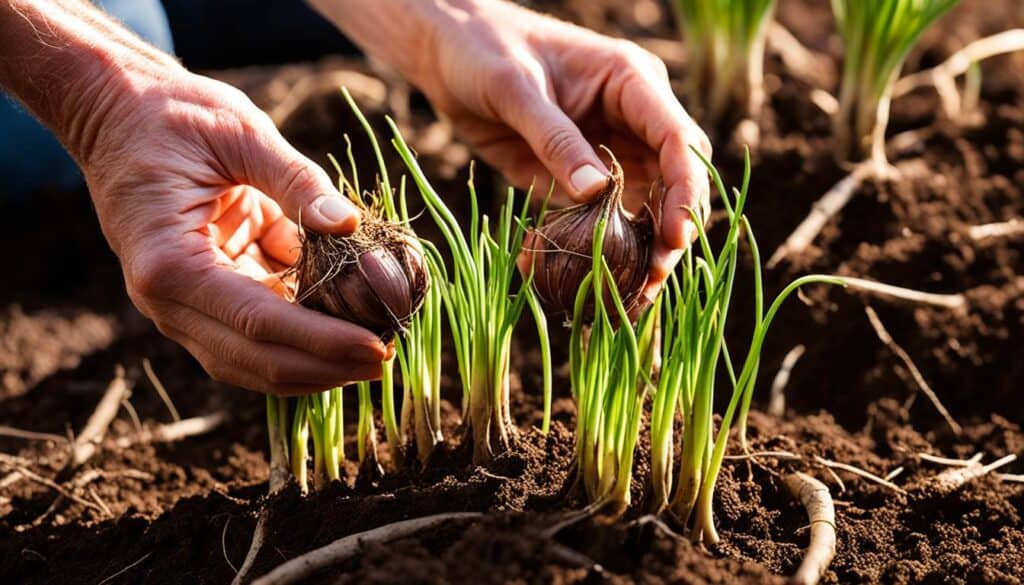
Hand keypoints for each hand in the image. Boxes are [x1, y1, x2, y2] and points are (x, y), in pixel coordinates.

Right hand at [82, 69, 390, 394]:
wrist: (117, 113)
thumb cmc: (173, 115)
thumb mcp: (240, 132)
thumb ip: (297, 180)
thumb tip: (349, 225)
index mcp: (170, 262)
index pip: (258, 322)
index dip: (321, 341)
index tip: (376, 346)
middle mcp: (168, 300)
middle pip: (255, 358)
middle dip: (324, 367)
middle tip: (386, 361)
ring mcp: (182, 306)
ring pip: (254, 359)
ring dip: (314, 364)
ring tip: (373, 356)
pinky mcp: (203, 297)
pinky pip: (256, 333)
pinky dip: (302, 336)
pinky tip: (346, 329)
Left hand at [413, 1, 711, 301]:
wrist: (448, 54)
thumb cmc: (483, 50)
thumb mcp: (514, 88)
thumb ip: (554, 138)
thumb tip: (595, 192)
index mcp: (631, 82)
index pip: (678, 139)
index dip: (685, 189)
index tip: (675, 234)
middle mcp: (632, 118)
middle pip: (674, 179)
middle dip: (671, 228)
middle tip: (656, 277)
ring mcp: (610, 149)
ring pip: (646, 205)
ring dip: (642, 249)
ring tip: (632, 295)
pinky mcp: (581, 176)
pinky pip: (601, 217)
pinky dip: (597, 249)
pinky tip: (586, 281)